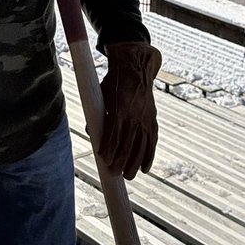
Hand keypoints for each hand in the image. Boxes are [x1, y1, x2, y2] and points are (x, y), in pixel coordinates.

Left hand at [98, 42, 162, 178]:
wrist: (136, 68)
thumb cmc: (114, 82)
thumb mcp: (102, 94)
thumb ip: (97, 114)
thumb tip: (91, 132)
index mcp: (121, 107)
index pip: (115, 133)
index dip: (109, 147)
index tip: (104, 159)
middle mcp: (135, 114)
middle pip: (129, 143)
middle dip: (122, 160)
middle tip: (115, 174)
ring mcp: (146, 118)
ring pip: (142, 145)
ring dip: (136, 163)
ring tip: (129, 176)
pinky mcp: (152, 119)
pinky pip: (152, 141)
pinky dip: (149, 156)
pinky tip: (145, 168)